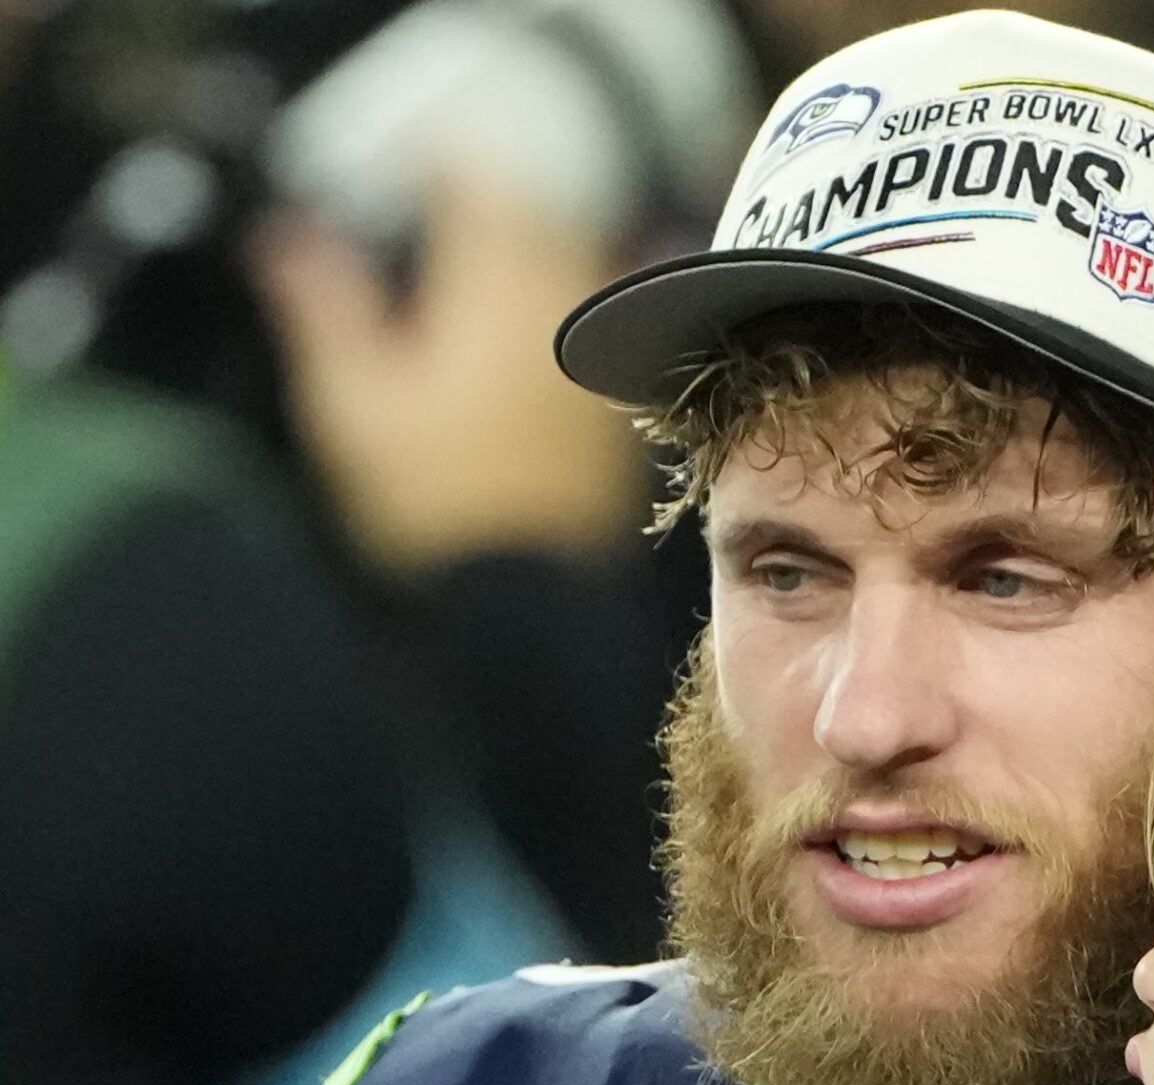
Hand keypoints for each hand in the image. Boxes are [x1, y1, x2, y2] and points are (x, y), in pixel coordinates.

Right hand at [254, 177, 643, 571]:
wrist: (524, 598)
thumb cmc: (433, 502)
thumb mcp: (352, 402)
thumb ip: (326, 307)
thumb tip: (285, 236)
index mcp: (496, 289)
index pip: (472, 187)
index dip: (435, 170)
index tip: (404, 175)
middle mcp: (566, 310)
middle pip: (538, 222)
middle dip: (491, 214)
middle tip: (445, 219)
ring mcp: (603, 359)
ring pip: (586, 271)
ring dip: (542, 260)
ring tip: (493, 278)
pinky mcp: (621, 410)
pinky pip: (617, 343)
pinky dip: (590, 318)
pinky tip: (562, 342)